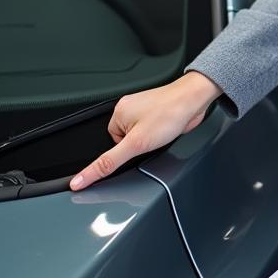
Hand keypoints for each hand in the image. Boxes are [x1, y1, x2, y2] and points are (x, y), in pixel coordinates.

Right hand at [69, 71, 221, 189]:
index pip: (111, 145)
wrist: (196, 99)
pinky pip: (154, 129)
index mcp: (117, 113)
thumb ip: (108, 162)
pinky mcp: (159, 111)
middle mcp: (130, 108)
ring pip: (141, 136)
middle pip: (126, 141)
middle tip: (154, 138)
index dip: (127, 151)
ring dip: (153, 139)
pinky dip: (161, 133)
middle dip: (140, 145)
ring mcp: (146, 108)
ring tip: (164, 131)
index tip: (138, 148)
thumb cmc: (169, 113)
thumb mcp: (135, 144)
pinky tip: (169, 129)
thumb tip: (82, 178)